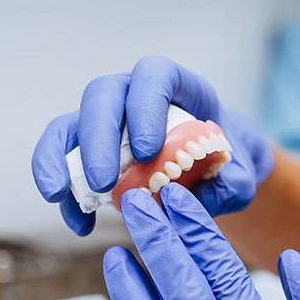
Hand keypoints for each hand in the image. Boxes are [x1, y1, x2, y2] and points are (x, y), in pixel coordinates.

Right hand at [31, 56, 273, 235]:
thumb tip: (191, 204)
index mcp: (177, 88)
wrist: (215, 170)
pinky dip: (67, 194)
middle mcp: (134, 97)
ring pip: (71, 125)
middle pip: (102, 97)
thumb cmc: (226, 164)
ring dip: (59, 160)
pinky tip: (80, 224)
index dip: (145, 105)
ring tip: (59, 196)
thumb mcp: (240, 176)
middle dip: (97, 139)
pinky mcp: (91, 151)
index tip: (147, 150)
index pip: (154, 76)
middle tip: (104, 183)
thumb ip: (229, 186)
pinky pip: (65, 163)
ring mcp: (108, 123)